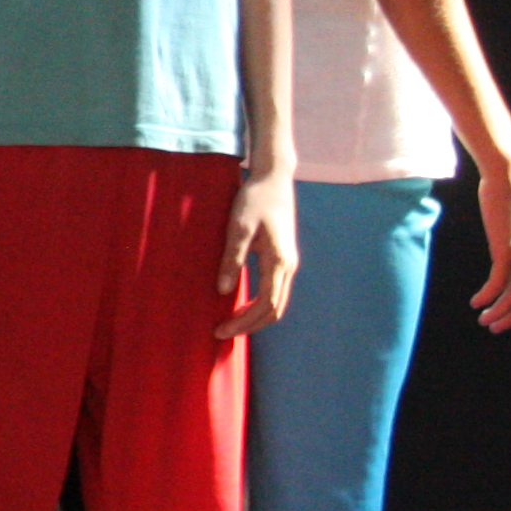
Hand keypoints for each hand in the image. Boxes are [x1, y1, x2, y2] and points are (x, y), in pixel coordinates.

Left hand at [219, 168, 297, 335]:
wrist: (274, 178)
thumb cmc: (255, 198)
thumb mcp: (239, 227)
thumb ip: (232, 259)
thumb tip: (223, 290)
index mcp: (279, 261)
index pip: (265, 305)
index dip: (244, 322)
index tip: (221, 331)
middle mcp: (288, 266)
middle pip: (274, 309)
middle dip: (250, 325)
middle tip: (222, 333)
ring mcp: (288, 262)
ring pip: (277, 301)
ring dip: (256, 317)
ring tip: (231, 324)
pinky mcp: (283, 256)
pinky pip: (274, 289)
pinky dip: (260, 304)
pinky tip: (242, 305)